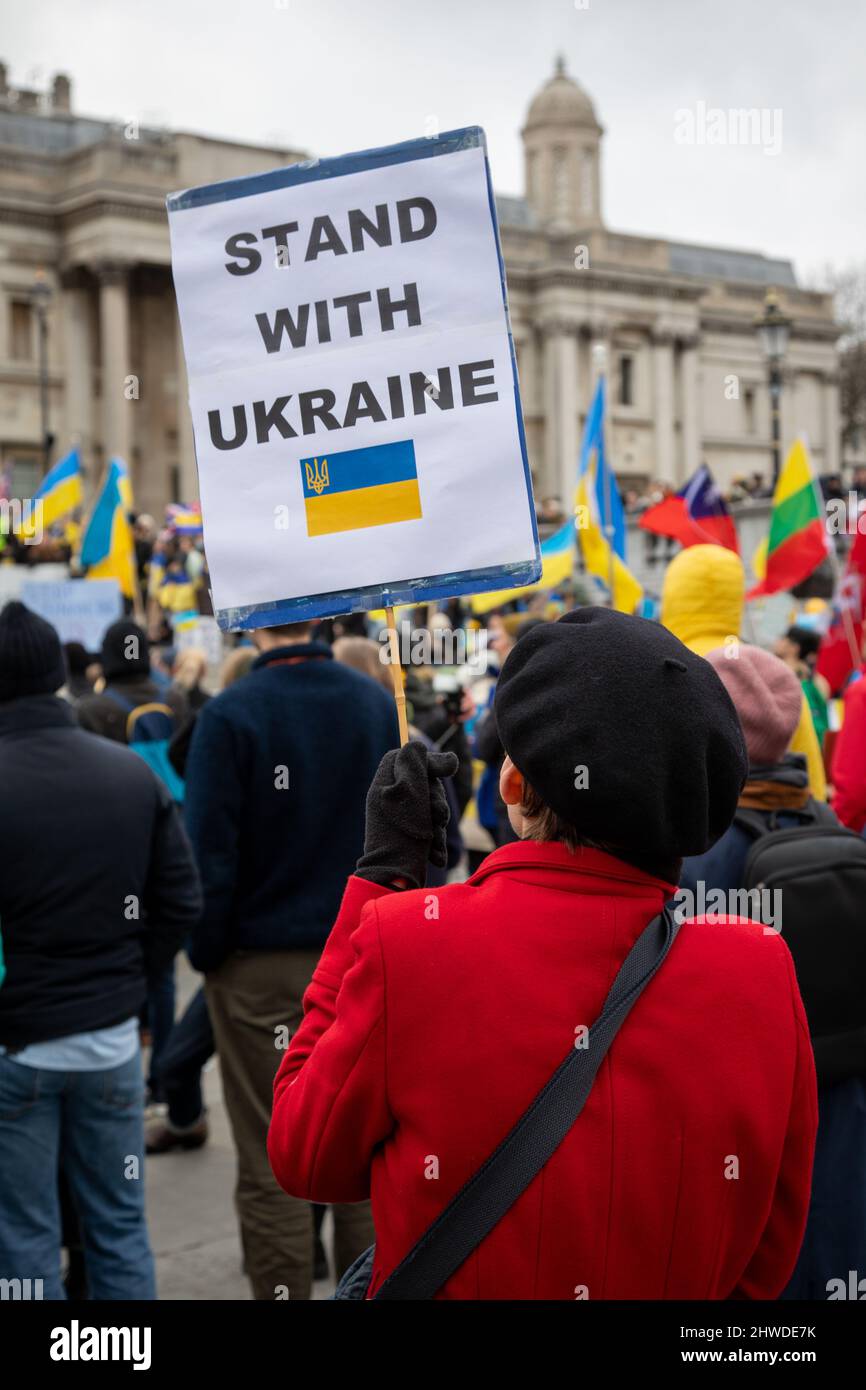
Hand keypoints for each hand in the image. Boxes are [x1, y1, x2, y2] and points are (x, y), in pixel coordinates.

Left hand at [355, 741, 458, 889]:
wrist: (397, 877)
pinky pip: (431, 830)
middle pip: (425, 784)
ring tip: (432, 836)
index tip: (446, 769)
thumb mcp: (410, 788)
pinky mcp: (411, 839)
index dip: (428, 760)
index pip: (407, 758)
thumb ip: (417, 761)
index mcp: (384, 783)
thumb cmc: (403, 830)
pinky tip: (434, 853)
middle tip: (435, 814)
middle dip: (437, 799)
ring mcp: (401, 820)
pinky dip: (435, 840)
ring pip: (432, 808)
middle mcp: (390, 799)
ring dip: (438, 822)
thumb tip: (418, 744)